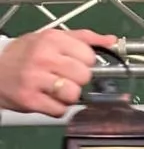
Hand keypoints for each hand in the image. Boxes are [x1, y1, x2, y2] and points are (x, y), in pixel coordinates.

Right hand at [0, 28, 117, 116]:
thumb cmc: (25, 55)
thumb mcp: (50, 37)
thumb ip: (83, 38)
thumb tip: (112, 40)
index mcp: (51, 39)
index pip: (89, 56)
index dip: (85, 63)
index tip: (74, 63)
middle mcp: (43, 57)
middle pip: (84, 76)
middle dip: (78, 80)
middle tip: (63, 77)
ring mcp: (35, 79)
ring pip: (74, 95)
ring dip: (68, 96)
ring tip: (55, 89)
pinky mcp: (30, 100)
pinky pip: (60, 110)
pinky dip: (57, 108)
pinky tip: (47, 98)